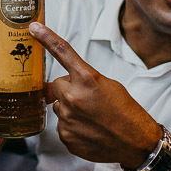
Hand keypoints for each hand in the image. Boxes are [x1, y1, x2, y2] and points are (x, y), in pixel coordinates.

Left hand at [29, 22, 159, 166]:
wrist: (136, 142)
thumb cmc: (126, 111)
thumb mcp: (108, 85)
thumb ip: (83, 79)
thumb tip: (62, 84)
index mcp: (87, 79)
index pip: (63, 52)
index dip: (46, 38)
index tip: (34, 28)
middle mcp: (73, 98)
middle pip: (58, 85)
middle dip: (69, 89)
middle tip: (89, 99)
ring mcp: (68, 119)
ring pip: (60, 106)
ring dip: (71, 109)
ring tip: (92, 117)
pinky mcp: (66, 136)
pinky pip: (62, 125)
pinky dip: (73, 126)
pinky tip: (89, 129)